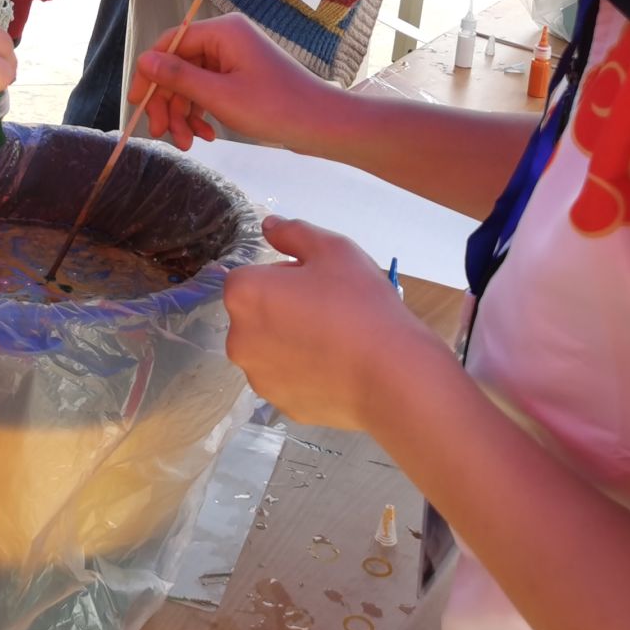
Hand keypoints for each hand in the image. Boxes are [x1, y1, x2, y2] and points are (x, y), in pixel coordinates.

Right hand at [130, 13, 331, 150]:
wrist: (321, 125)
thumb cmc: (274, 107)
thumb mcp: (219, 95)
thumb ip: (178, 77)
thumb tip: (144, 61)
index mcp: (222, 31)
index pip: (169, 44)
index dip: (149, 75)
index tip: (137, 105)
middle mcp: (227, 38)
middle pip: (179, 66)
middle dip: (169, 102)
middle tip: (162, 134)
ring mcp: (235, 58)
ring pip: (192, 82)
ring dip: (184, 113)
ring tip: (186, 144)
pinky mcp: (241, 77)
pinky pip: (209, 90)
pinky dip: (202, 112)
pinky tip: (204, 136)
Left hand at [224, 217, 446, 432]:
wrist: (391, 373)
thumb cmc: (358, 303)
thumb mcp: (332, 249)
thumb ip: (292, 232)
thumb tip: (267, 226)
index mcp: (243, 295)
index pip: (252, 275)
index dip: (285, 275)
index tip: (317, 283)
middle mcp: (238, 338)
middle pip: (256, 313)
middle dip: (282, 307)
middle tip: (328, 309)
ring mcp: (258, 376)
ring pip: (270, 347)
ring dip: (290, 340)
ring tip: (335, 341)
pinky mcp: (280, 404)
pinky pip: (288, 378)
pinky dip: (304, 371)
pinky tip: (336, 368)